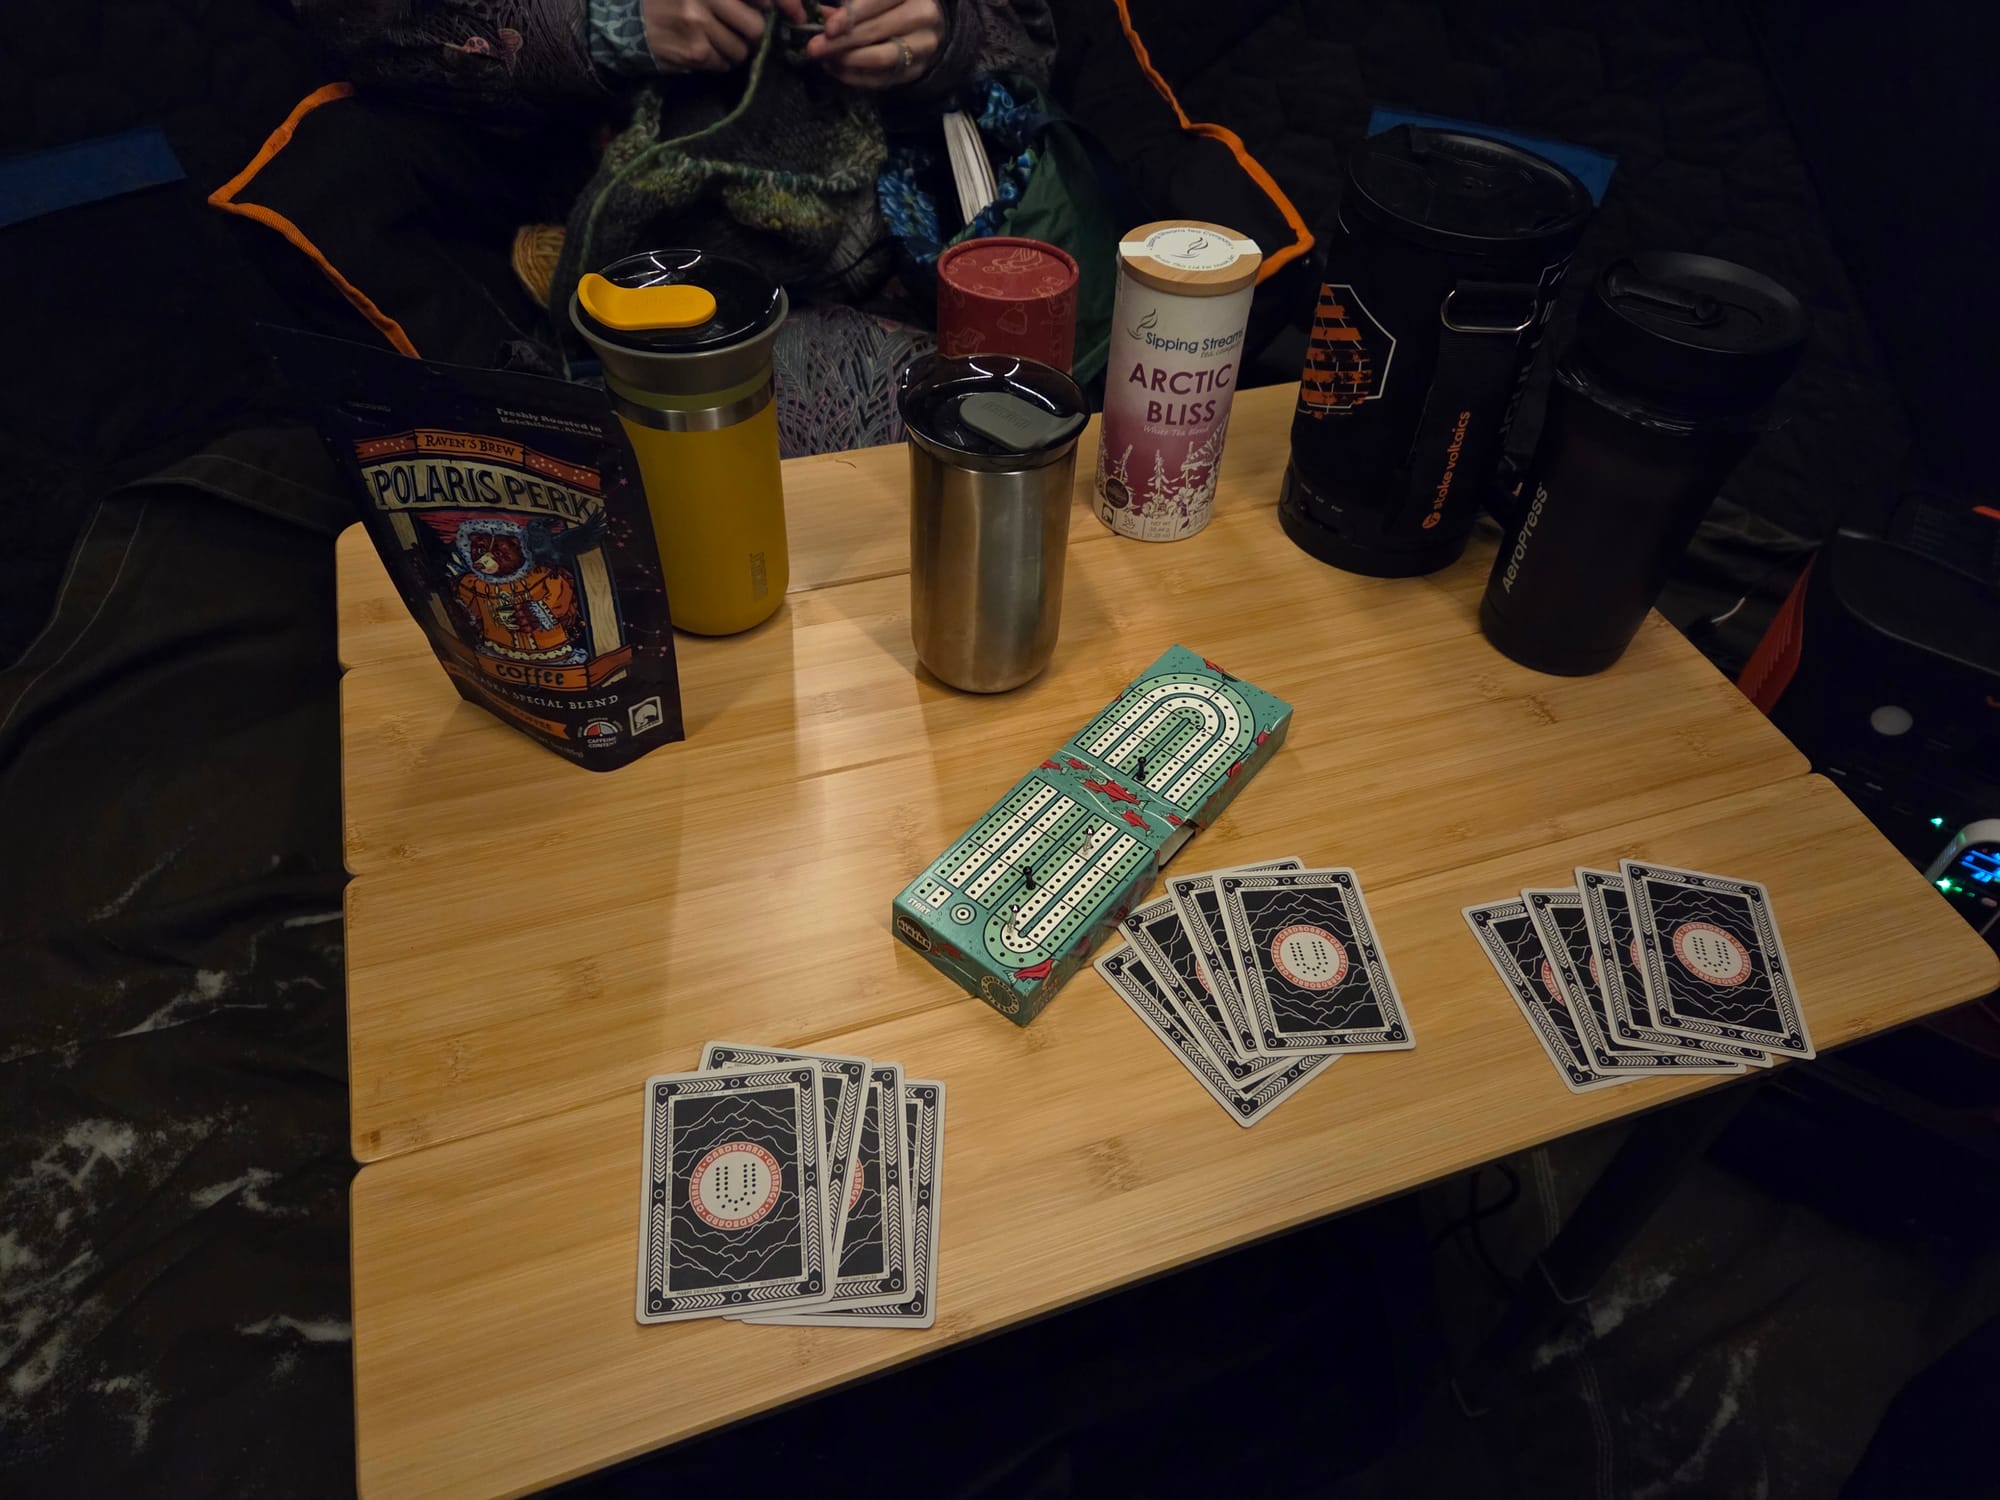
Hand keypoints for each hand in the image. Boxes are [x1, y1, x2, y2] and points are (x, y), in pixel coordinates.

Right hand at [642, 0, 769, 71]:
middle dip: (751, 33)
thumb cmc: (668, 1)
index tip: (766, 10)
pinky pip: (722, 64)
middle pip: (755, 27)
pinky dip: (717, 61)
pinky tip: (702, 49)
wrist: (627, 20)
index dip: (767, 5)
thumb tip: (770, 5)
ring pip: (740, 50)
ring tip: (715, 40)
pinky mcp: (695, 51)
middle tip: (741, 31)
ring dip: (733, 50)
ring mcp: (701, 24)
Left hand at [805, 0, 942, 87]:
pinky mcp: (918, 69)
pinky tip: (839, 71)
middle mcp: (923, 15)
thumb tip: (822, 15)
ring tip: (826, 61)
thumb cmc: (892, 4)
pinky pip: (884, 78)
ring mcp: (924, 45)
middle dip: (842, 41)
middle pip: (878, 30)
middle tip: (815, 48)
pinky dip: (857, 77)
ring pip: (883, 57)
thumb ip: (851, 4)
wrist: (927, 26)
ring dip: (849, 61)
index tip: (828, 28)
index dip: (852, 14)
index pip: (879, 1)